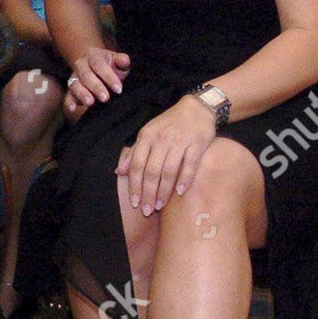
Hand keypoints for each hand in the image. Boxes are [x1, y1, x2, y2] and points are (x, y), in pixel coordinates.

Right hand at [63, 46, 130, 117]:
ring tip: (90, 102)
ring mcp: (74, 78)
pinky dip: (69, 102)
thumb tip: (124, 60)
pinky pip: (68, 96)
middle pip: (86, 75)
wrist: (96, 67)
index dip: (108, 77)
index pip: (99, 65)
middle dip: (96, 87)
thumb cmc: (110, 66)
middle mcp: (81, 65)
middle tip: (105, 98)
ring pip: (75, 85)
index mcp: (93, 56)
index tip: (119, 89)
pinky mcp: (71, 90)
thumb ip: (122, 60)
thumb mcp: (118, 61)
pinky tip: (73, 108)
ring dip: (82, 94)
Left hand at [115, 96, 216, 214]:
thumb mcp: (148, 133)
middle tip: (147, 210)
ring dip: (163, 191)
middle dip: (148, 193)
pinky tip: (180, 192)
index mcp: (146, 137)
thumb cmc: (169, 124)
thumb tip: (119, 172)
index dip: (134, 185)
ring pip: (169, 171)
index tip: (134, 202)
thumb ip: (134, 152)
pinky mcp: (197, 144)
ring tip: (160, 205)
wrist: (197, 108)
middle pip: (151, 171)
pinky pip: (190, 165)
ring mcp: (180, 141)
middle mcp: (161, 139)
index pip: (136, 165)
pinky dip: (185, 180)